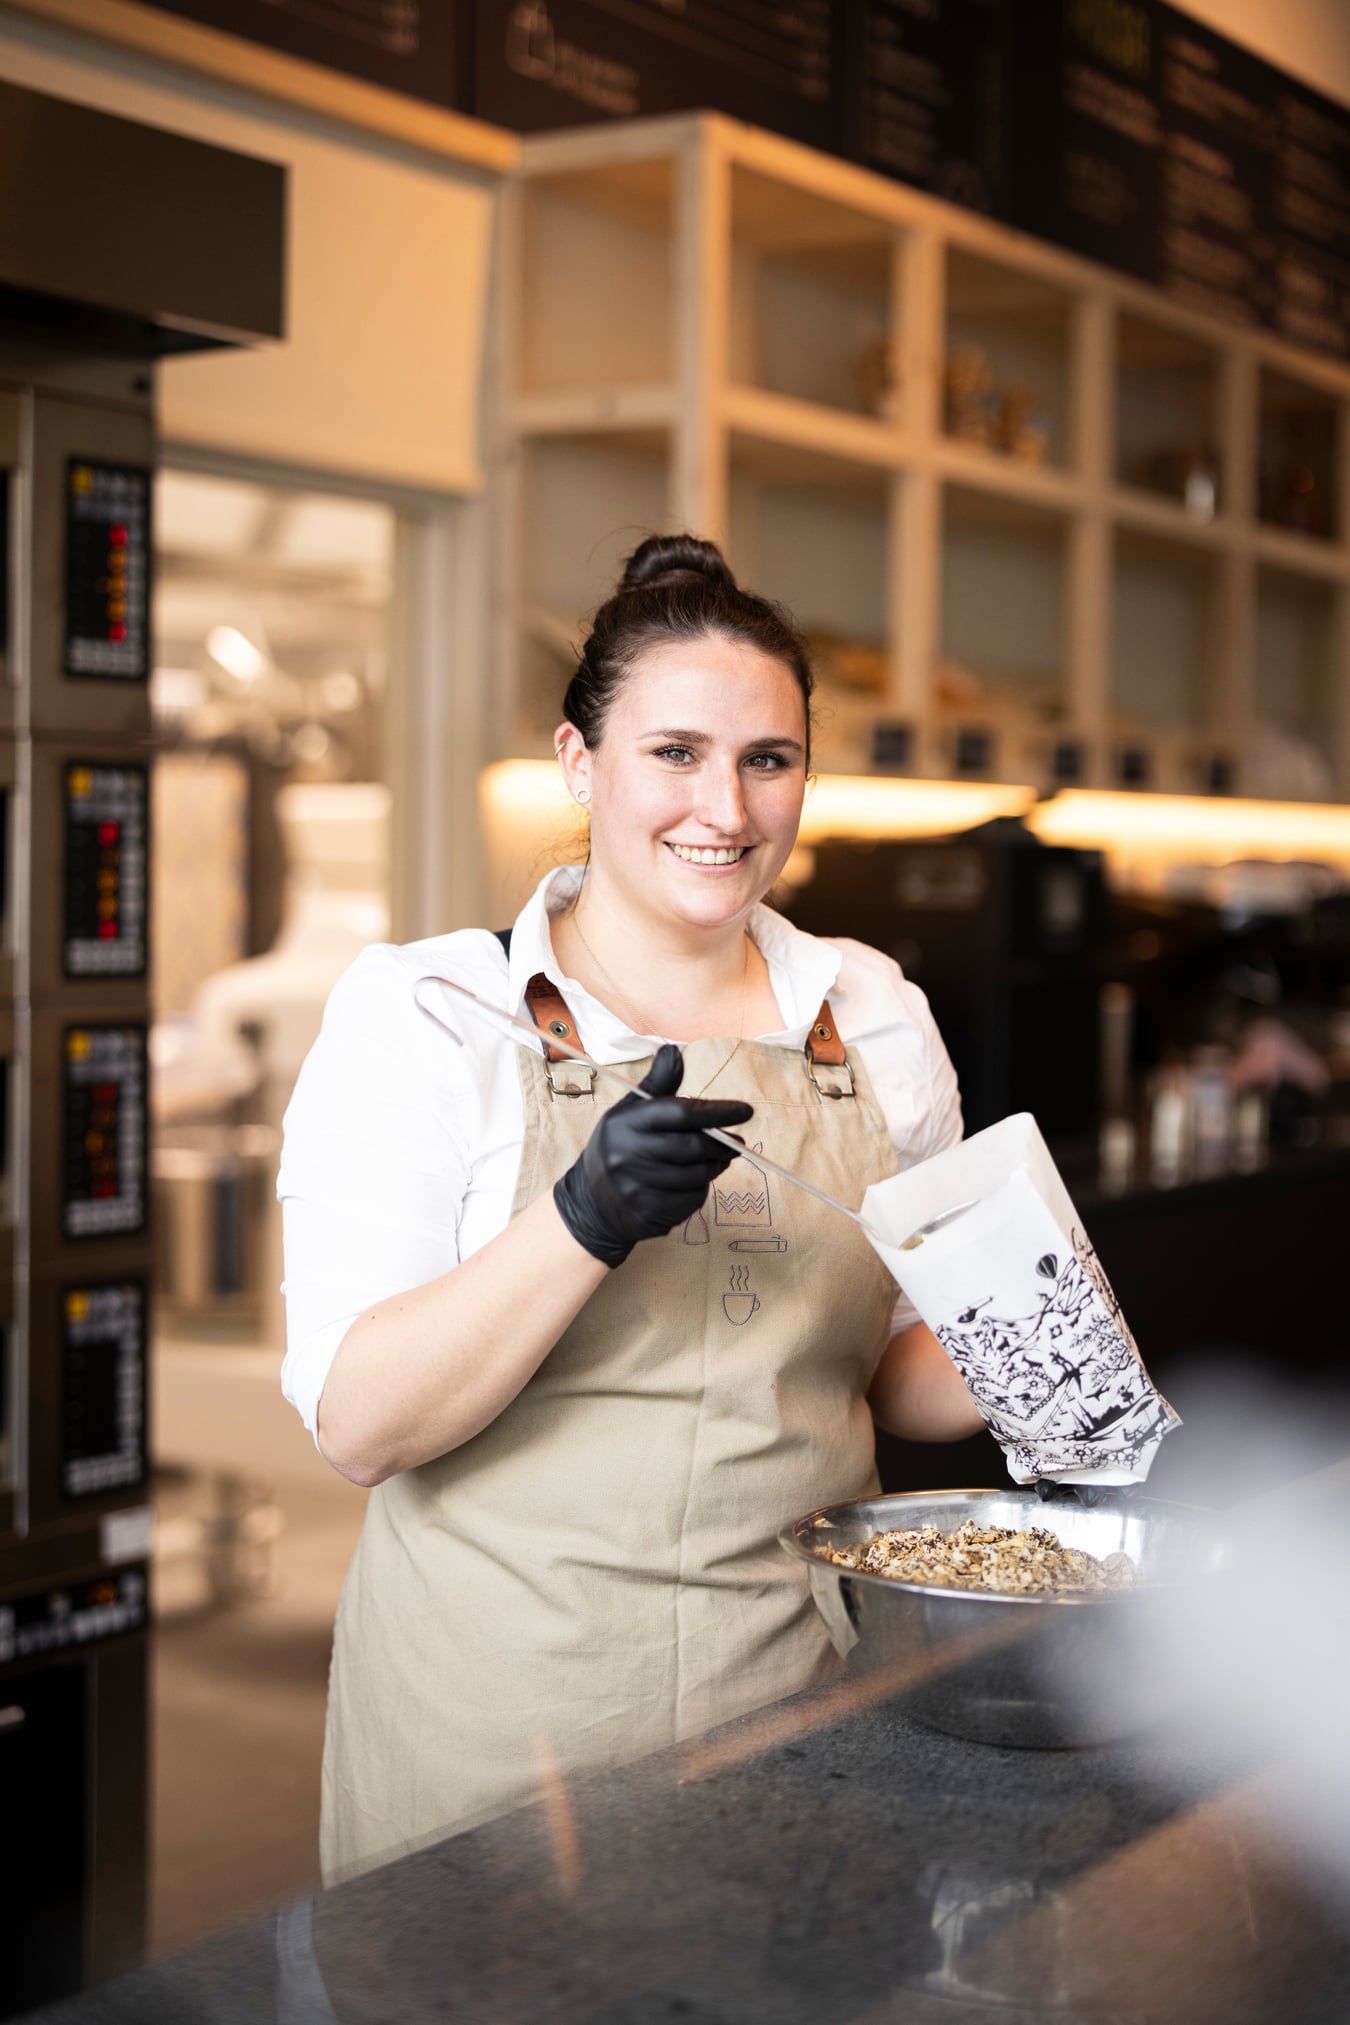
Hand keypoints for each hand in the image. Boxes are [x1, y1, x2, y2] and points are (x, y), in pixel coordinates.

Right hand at [554, 1043, 752, 1267]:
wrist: (590, 1202)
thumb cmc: (619, 1146)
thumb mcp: (630, 1112)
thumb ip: (657, 1085)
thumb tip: (673, 1050)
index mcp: (625, 1122)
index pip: (679, 1112)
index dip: (717, 1111)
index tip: (745, 1111)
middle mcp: (627, 1154)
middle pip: (693, 1146)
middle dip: (721, 1144)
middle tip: (735, 1143)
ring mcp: (636, 1187)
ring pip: (697, 1175)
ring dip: (714, 1166)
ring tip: (716, 1160)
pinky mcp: (648, 1212)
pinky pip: (692, 1199)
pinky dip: (701, 1189)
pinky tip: (692, 1182)